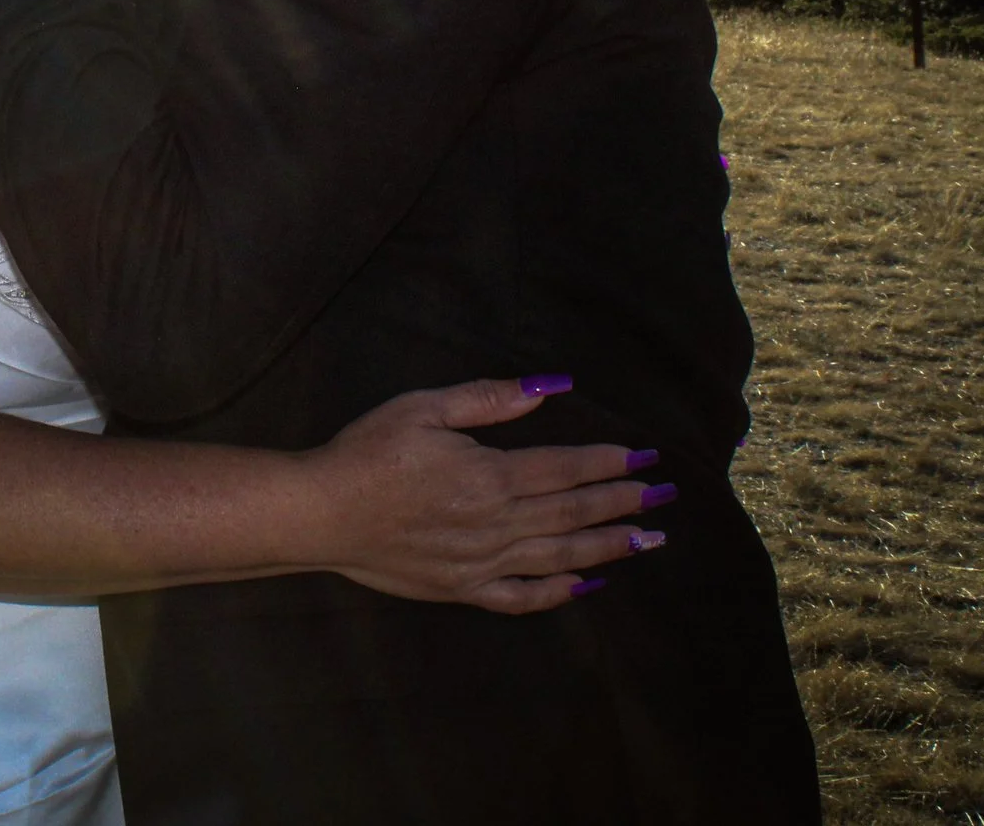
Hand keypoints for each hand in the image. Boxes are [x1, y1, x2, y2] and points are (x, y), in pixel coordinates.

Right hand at [301, 378, 669, 613]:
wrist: (321, 512)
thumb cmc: (366, 452)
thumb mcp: (423, 407)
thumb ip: (489, 399)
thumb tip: (549, 387)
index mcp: (488, 475)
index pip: (564, 468)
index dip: (607, 462)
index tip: (644, 457)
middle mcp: (495, 523)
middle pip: (572, 512)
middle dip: (622, 502)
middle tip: (663, 496)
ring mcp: (481, 562)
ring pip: (559, 555)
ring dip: (608, 547)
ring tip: (648, 540)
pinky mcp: (462, 588)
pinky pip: (522, 596)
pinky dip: (558, 592)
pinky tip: (585, 585)